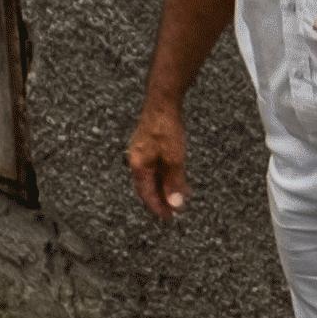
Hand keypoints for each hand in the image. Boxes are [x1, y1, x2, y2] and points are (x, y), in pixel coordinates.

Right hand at [125, 101, 188, 220]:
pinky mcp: (150, 143)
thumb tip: (176, 204)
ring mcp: (143, 151)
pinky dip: (166, 175)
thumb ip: (174, 183)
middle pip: (148, 186)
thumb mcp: (174, 159)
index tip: (168, 218)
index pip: (146, 194)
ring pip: (153, 176)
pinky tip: (176, 177)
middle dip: (161, 199)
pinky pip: (157, 165)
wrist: (163, 99)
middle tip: (174, 210)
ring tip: (179, 196)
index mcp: (138, 165)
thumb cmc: (165, 127)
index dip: (158, 207)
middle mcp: (137, 159)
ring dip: (166, 187)